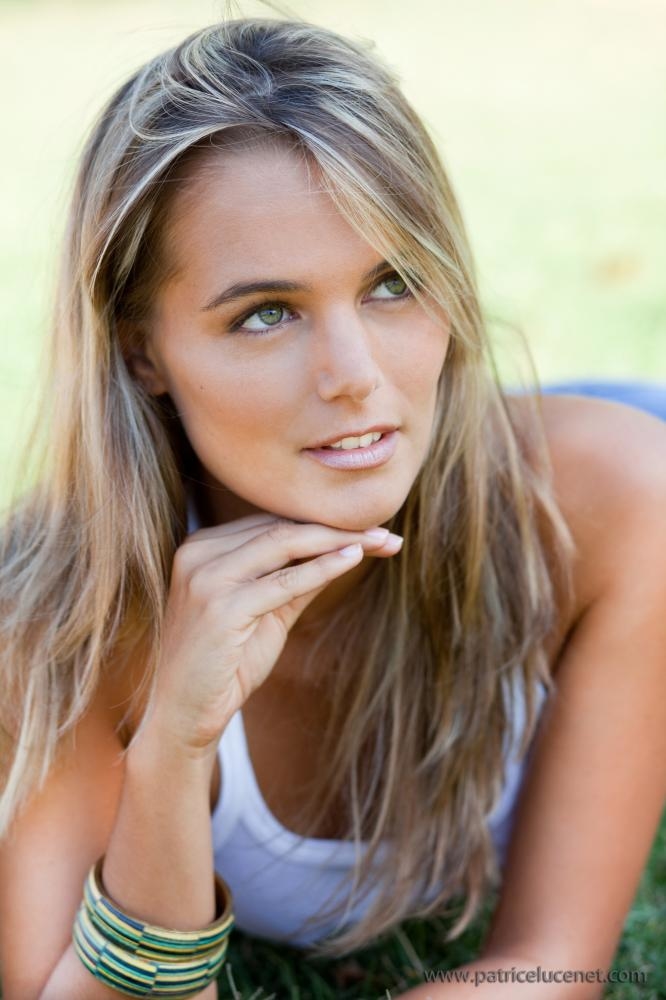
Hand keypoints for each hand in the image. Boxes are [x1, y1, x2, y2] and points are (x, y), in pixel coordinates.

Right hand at [141, 514, 402, 757]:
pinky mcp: (219, 608)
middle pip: (280, 527)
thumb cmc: (224, 665)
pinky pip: (283, 582)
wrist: (182, 716)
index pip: (271, 522)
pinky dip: (323, 568)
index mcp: (202, 548)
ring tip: (379, 540)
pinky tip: (355, 558)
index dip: (322, 522)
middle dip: (337, 527)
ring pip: (284, 544)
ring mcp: (205, 578)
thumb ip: (299, 579)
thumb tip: (348, 550)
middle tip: (384, 533)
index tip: (370, 528)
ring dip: (338, 540)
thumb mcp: (267, 614)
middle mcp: (198, 553)